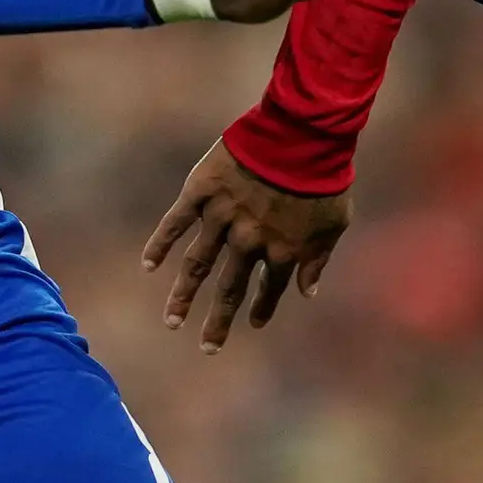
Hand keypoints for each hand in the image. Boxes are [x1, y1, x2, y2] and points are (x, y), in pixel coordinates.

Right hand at [143, 137, 349, 351]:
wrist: (300, 134)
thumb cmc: (325, 177)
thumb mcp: (334, 224)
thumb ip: (318, 260)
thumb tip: (308, 292)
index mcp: (283, 251)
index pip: (269, 289)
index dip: (261, 308)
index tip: (253, 323)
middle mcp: (249, 242)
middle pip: (229, 289)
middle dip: (218, 321)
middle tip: (209, 347)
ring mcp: (222, 217)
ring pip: (197, 265)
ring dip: (183, 296)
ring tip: (172, 322)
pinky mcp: (201, 191)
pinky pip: (175, 223)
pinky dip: (159, 244)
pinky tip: (148, 266)